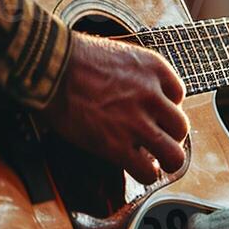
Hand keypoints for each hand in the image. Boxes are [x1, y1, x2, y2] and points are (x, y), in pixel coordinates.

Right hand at [44, 32, 188, 184]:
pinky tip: (135, 168)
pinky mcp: (117, 145)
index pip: (178, 95)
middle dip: (168, 136)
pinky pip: (148, 171)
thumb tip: (136, 94)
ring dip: (165, 160)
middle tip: (153, 139)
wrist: (47, 66)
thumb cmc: (70, 58)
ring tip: (153, 161)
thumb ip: (135, 75)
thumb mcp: (117, 54)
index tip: (151, 114)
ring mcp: (137, 122)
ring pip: (174, 155)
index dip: (164, 108)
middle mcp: (152, 95)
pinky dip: (145, 174)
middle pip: (180, 127)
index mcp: (154, 69)